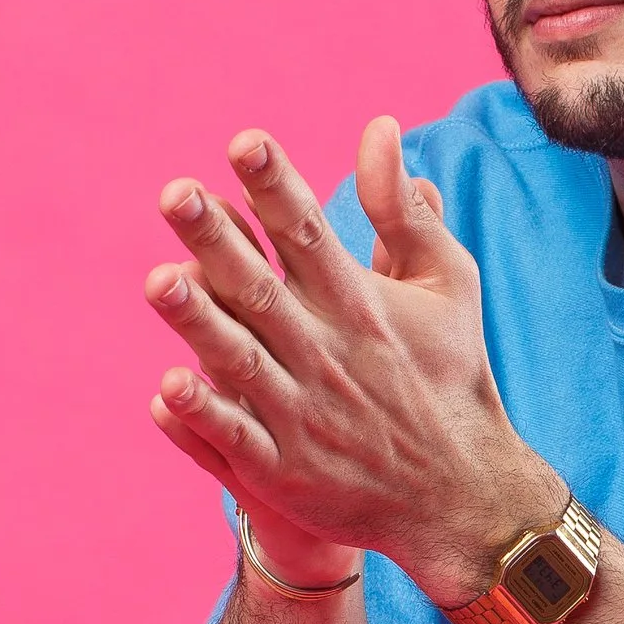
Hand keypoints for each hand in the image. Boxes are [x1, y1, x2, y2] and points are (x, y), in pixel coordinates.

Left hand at [145, 117, 557, 606]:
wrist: (462, 495)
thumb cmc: (451, 374)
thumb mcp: (448, 284)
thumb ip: (404, 211)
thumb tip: (381, 127)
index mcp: (361, 304)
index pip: (310, 234)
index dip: (276, 187)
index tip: (245, 142)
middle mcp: (329, 354)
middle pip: (263, 290)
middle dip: (219, 242)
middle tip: (176, 194)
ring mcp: (305, 415)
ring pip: (243, 361)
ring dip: (201, 323)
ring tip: (161, 281)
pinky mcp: (287, 472)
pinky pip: (238, 440)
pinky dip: (206, 416)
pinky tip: (168, 388)